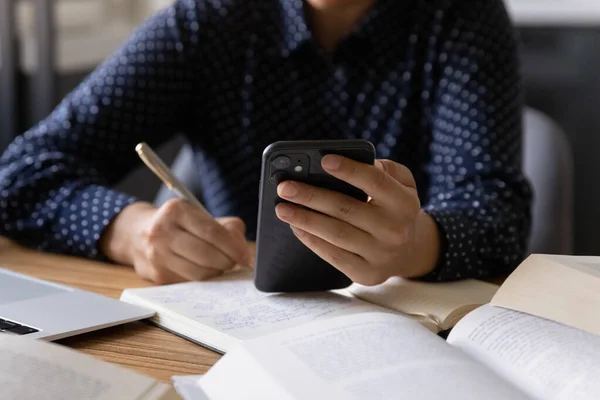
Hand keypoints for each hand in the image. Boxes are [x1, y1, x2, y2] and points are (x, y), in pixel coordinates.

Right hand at [100, 200, 252, 283]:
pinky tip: (203, 269)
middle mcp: (162, 232)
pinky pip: (190, 282)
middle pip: (207, 255)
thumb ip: (226, 227)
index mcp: (176, 211)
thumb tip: (243, 250)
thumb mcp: (198, 215)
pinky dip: (202, 278)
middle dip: (227, 261)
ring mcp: (156, 256)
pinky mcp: (156, 275)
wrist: (136, 234)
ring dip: (216, 272)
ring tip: (219, 264)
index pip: (212, 232)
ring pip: (199, 273)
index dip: (234, 247)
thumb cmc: (178, 224)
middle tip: (234, 262)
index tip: (246, 256)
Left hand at [275, 156, 440, 285]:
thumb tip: (347, 163)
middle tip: (285, 187)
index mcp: (405, 203)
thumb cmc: (394, 206)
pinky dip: (311, 240)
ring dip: (304, 219)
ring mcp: (380, 255)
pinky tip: (296, 227)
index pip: (375, 182)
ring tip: (282, 208)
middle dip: (311, 196)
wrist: (409, 250)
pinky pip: (333, 256)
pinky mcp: (366, 273)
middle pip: (346, 209)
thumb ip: (382, 168)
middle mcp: (395, 231)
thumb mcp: (401, 183)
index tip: (324, 160)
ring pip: (335, 234)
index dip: (349, 170)